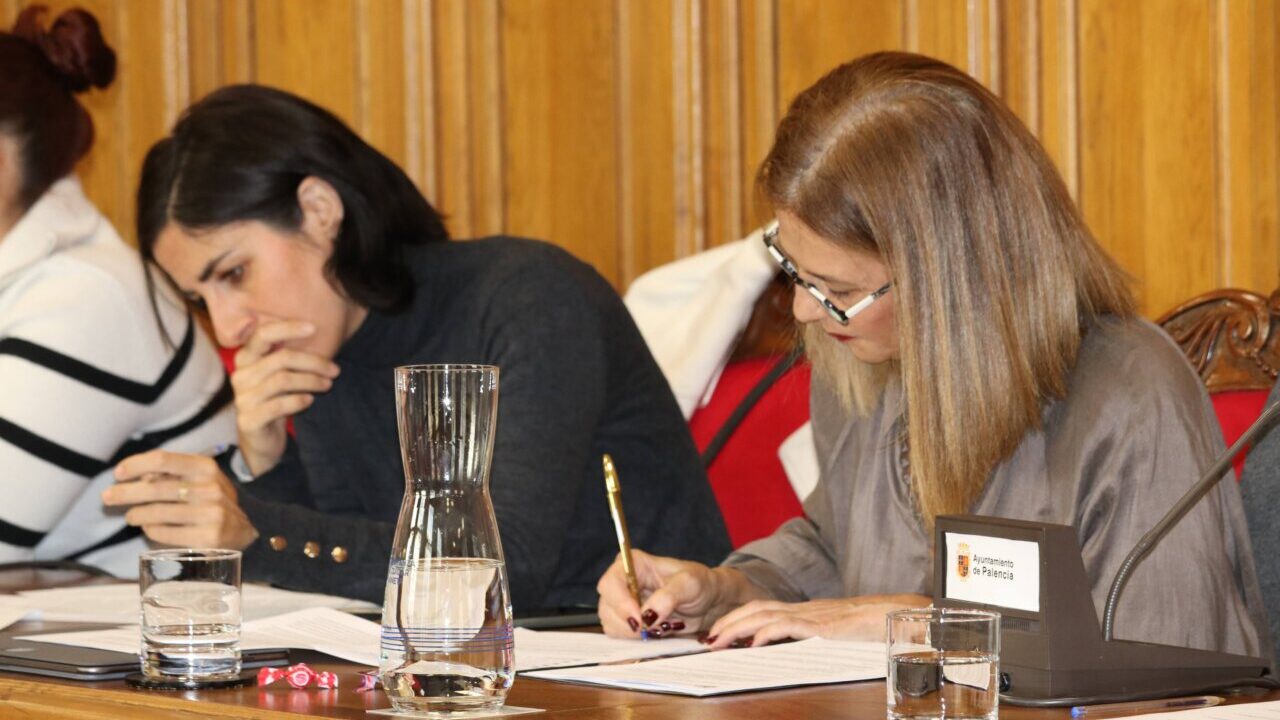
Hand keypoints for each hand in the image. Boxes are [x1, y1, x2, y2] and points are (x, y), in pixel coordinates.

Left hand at [103, 450, 258, 549]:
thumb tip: (139, 478)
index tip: (118, 473)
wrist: (249, 528)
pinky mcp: (209, 537)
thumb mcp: (200, 479)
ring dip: (135, 514)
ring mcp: (211, 513)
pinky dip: (151, 530)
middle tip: (106, 498)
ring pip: (157, 512)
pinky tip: (148, 528)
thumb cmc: (213, 500)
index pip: (163, 459)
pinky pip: (166, 533)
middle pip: (155, 488)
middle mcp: (210, 488)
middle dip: (124, 493)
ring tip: (129, 517)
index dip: (136, 465)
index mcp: (206, 467)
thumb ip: (172, 474)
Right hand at [231, 320, 339, 474]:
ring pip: (282, 381)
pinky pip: (278, 405)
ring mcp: (242, 399)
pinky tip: (310, 400)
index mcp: (246, 358)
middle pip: (281, 359)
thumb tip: (318, 335)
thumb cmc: (275, 401)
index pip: (263, 334)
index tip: (314, 327)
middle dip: (314, 363)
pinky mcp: (248, 420)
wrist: (262, 440)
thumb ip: (289, 356)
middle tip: (335, 370)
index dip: (288, 328)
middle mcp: (240, 376)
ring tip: (327, 384)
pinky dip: (298, 401)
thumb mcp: (281, 375)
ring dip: (311, 381)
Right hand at [596, 549, 763, 638]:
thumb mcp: (690, 583)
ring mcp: (624, 604)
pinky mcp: (629, 622)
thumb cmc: (700, 584)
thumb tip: (649, 613)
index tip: (639, 619)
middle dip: (627, 623)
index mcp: (634, 564)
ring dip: (633, 634)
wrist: (708, 603)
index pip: (611, 582)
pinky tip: (656, 634)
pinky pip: (620, 636)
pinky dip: (635, 641)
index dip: (620, 603)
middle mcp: (624, 583)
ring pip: (611, 624)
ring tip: (660, 629)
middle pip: (606, 606)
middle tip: (651, 630)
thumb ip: (669, 596)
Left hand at [703, 593, 930, 648]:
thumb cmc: (875, 627)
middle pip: (757, 608)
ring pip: (765, 615)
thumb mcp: (839, 634)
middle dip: (728, 621)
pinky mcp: (824, 626)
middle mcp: (806, 609)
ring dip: (737, 627)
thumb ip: (818, 639)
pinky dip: (767, 633)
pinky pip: (789, 625)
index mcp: (808, 611)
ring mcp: (814, 615)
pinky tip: (753, 643)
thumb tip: (796, 651)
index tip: (719, 632)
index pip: (764, 609)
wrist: (902, 614)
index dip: (739, 618)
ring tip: (718, 641)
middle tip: (707, 637)